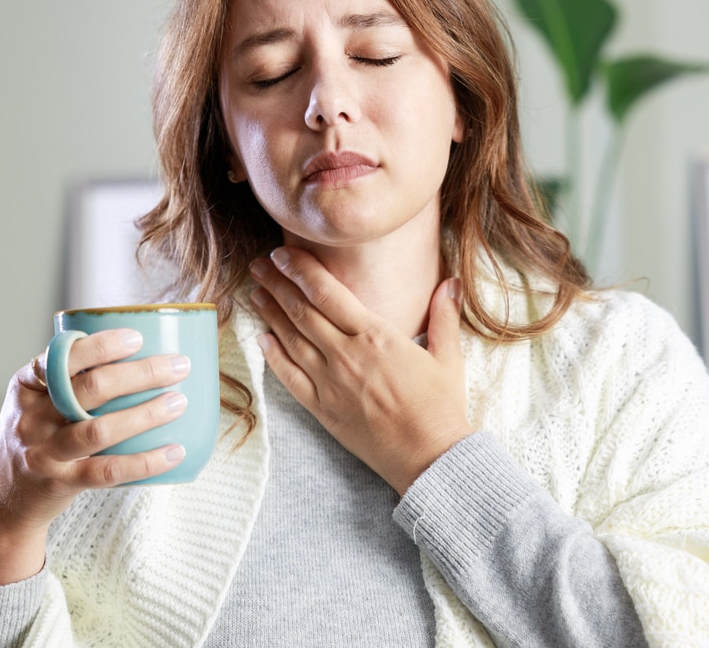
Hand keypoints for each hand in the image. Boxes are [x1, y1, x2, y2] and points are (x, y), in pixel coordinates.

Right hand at [0, 331, 188, 583]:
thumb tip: (140, 348)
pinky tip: (175, 451)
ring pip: (100, 430)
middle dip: (141, 374)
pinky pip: (109, 471)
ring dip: (145, 414)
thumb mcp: (35, 399)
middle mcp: (32, 417)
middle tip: (179, 366)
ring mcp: (45, 452)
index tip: (138, 338)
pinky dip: (146, 461)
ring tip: (179, 402)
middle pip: (90, 389)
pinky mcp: (62, 483)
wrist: (1, 496)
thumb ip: (70, 376)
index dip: (101, 346)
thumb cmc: (36, 434)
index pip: (61, 357)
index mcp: (26, 386)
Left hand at [248, 247, 471, 494]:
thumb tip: (453, 282)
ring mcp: (331, 383)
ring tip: (255, 293)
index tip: (283, 252)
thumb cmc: (441, 407)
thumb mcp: (449, 357)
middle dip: (276, 284)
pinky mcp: (323, 410)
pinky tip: (263, 339)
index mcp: (375, 335)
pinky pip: (290, 378)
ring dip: (270, 313)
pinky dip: (273, 356)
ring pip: (290, 340)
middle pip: (301, 311)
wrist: (429, 456)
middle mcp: (346, 355)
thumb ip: (445, 316)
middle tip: (259, 265)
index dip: (300, 269)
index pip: (327, 292)